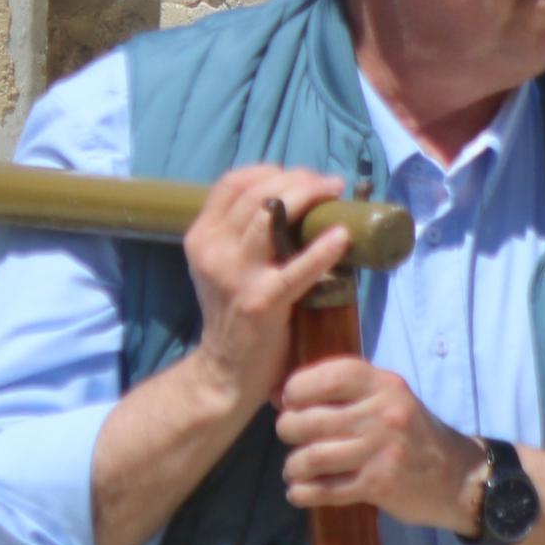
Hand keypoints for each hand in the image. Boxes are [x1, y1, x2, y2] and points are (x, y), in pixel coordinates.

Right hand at [170, 167, 351, 425]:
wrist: (225, 373)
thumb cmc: (234, 314)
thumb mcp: (222, 267)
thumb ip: (241, 235)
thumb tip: (290, 198)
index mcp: (201, 237)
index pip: (232, 183)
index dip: (269, 171)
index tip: (299, 176)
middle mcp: (213, 250)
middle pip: (256, 193)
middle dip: (297, 179)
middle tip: (327, 184)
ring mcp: (235, 275)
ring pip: (271, 214)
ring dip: (309, 196)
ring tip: (335, 195)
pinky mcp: (262, 302)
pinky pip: (297, 267)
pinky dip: (323, 249)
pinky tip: (343, 237)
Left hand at [276, 356, 480, 531]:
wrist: (458, 477)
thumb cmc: (411, 431)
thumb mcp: (386, 398)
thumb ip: (341, 392)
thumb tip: (278, 394)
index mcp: (382, 384)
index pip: (327, 376)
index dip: (297, 387)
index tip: (288, 400)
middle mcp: (381, 414)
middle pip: (311, 420)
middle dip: (287, 429)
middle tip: (289, 436)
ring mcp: (380, 452)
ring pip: (313, 457)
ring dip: (293, 465)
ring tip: (294, 468)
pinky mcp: (378, 486)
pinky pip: (326, 490)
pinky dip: (303, 493)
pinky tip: (299, 492)